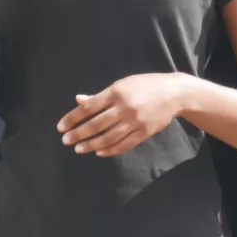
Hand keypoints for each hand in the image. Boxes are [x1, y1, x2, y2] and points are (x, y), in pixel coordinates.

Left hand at [57, 72, 188, 157]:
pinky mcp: (144, 132)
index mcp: (116, 92)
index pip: (89, 108)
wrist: (175, 93)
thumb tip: (78, 101)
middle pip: (96, 124)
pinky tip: (99, 152)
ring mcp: (135, 121)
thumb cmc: (145, 85)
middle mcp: (124, 107)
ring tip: (79, 149)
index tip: (61, 127)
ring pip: (108, 137)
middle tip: (66, 141)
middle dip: (78, 134)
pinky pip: (124, 144)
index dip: (72, 118)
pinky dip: (110, 150)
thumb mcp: (122, 85)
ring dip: (91, 145)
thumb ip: (100, 96)